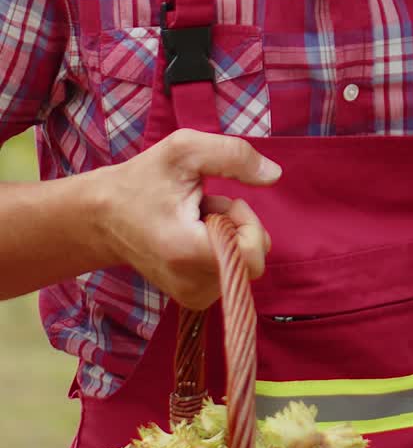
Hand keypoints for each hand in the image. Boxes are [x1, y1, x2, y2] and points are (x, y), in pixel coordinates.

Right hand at [94, 129, 280, 308]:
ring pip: (242, 264)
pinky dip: (219, 248)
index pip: (253, 257)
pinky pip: (229, 272)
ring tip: (193, 217)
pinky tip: (192, 232)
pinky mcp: (192, 297)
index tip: (223, 203)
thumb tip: (274, 174)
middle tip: (204, 205)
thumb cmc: (143, 179)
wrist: (103, 216)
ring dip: (226, 234)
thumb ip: (233, 156)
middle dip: (237, 225)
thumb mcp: (185, 150)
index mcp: (187, 251)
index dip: (248, 224)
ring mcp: (191, 295)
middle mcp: (191, 284)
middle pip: (251, 259)